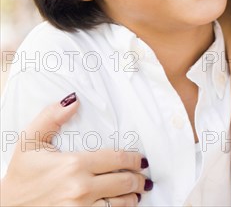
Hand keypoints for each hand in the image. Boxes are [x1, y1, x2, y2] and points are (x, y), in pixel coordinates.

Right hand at [0, 94, 150, 205]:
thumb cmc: (22, 175)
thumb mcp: (31, 142)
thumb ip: (51, 118)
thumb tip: (73, 100)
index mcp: (74, 164)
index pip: (118, 159)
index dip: (135, 159)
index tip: (142, 159)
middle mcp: (81, 187)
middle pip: (124, 181)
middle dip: (138, 178)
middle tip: (143, 175)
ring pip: (121, 203)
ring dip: (133, 196)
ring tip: (137, 191)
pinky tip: (124, 204)